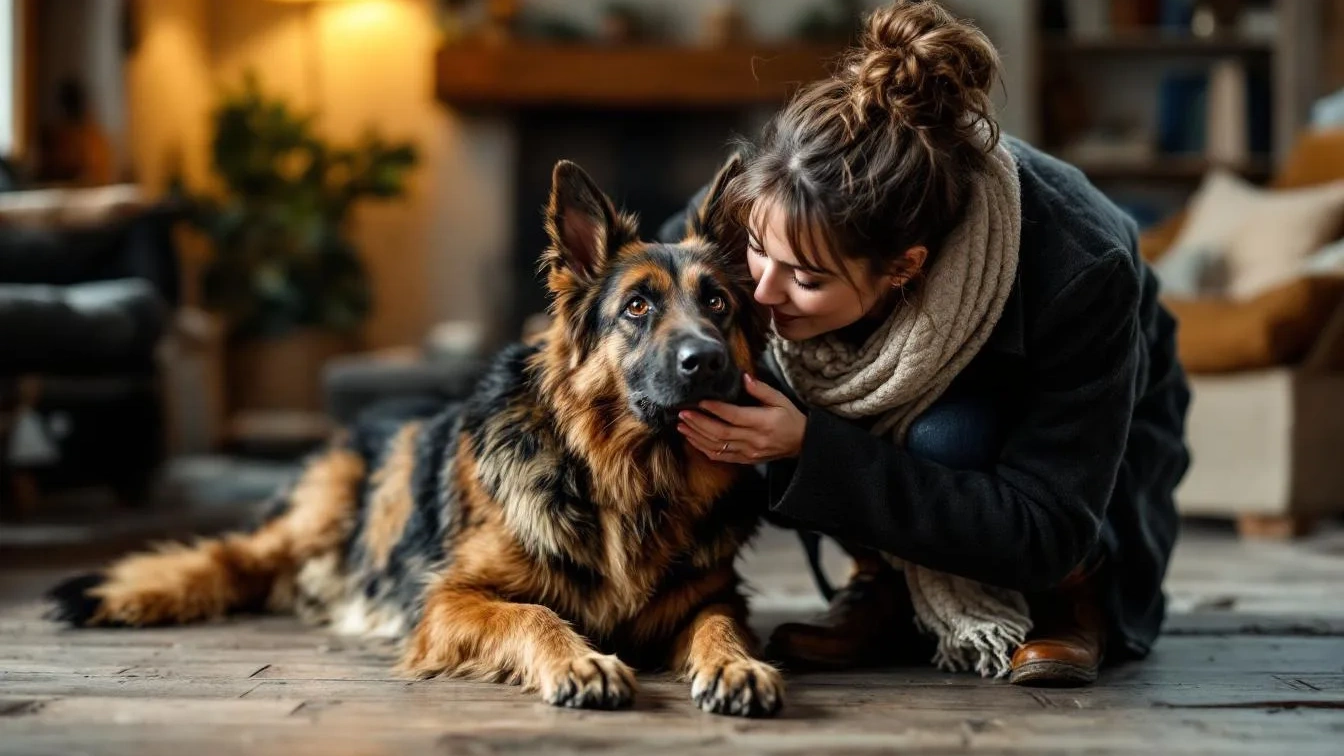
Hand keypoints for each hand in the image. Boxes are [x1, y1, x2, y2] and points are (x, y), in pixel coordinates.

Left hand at [678, 374, 805, 464]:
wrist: (801, 443)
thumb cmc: (790, 418)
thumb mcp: (780, 399)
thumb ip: (761, 389)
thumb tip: (744, 377)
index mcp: (763, 423)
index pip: (734, 416)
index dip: (715, 409)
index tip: (700, 401)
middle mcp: (754, 440)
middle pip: (721, 432)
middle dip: (699, 423)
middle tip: (683, 414)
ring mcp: (748, 452)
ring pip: (718, 446)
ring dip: (697, 437)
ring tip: (682, 426)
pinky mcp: (745, 460)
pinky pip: (721, 457)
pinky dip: (704, 449)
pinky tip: (693, 441)